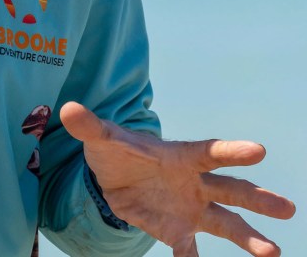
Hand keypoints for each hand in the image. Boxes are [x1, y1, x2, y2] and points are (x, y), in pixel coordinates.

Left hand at [60, 102, 295, 256]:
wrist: (112, 176)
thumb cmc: (115, 150)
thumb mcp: (101, 138)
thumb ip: (88, 126)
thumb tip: (68, 109)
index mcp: (180, 155)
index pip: (209, 152)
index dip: (232, 151)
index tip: (259, 150)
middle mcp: (194, 182)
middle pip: (232, 190)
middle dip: (259, 199)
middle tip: (287, 208)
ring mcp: (190, 207)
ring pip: (226, 222)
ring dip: (249, 238)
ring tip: (273, 253)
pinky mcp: (177, 229)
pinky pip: (190, 250)